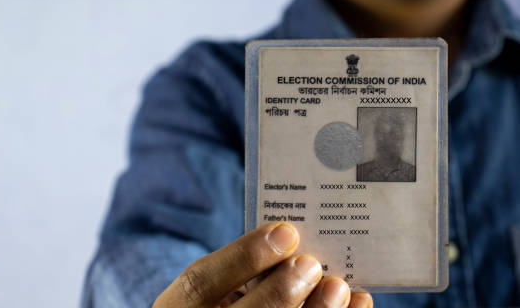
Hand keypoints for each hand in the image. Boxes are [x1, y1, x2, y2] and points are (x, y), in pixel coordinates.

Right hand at [153, 222, 372, 307]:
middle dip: (281, 292)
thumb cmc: (218, 305)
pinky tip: (355, 307)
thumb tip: (289, 241)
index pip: (201, 283)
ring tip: (338, 288)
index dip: (243, 257)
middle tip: (312, 265)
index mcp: (178, 307)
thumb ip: (237, 270)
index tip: (286, 231)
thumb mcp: (211, 288)